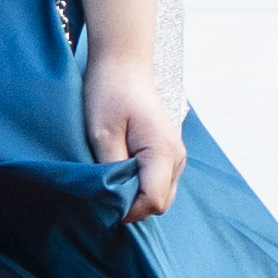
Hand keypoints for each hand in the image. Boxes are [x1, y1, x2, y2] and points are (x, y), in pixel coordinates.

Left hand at [83, 49, 182, 219]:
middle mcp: (177, 158)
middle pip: (160, 204)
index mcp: (163, 152)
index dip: (127, 210)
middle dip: (132, 206)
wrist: (123, 67)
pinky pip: (158, 183)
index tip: (101, 202)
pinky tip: (119, 173)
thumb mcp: (102, 134)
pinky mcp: (169, 154)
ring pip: (160, 196)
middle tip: (103, 192)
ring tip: (110, 180)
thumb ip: (111, 170)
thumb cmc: (110, 94)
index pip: (153, 201)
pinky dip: (139, 186)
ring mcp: (176, 156)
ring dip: (135, 196)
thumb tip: (114, 201)